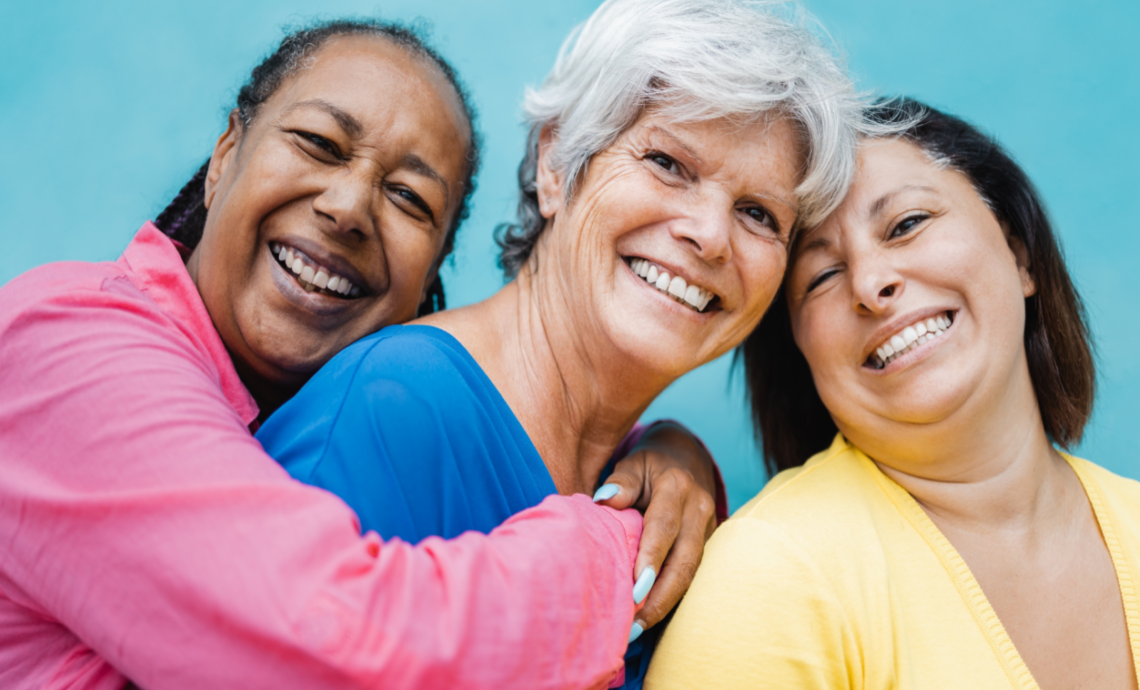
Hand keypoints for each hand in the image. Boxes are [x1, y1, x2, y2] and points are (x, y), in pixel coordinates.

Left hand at [593, 421, 717, 638]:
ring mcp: (709, 529)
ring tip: (638, 629)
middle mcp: (699, 509)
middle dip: (661, 595)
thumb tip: (603, 500)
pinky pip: (692, 575)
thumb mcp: (634, 464)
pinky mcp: (709, 545)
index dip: (651, 558)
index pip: (664, 527)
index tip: (634, 588)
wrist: (687, 458)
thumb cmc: (651, 466)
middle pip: (685, 560)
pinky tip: (650, 618)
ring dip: (666, 603)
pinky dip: (671, 598)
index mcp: (677, 487)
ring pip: (692, 573)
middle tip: (634, 623)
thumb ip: (621, 482)